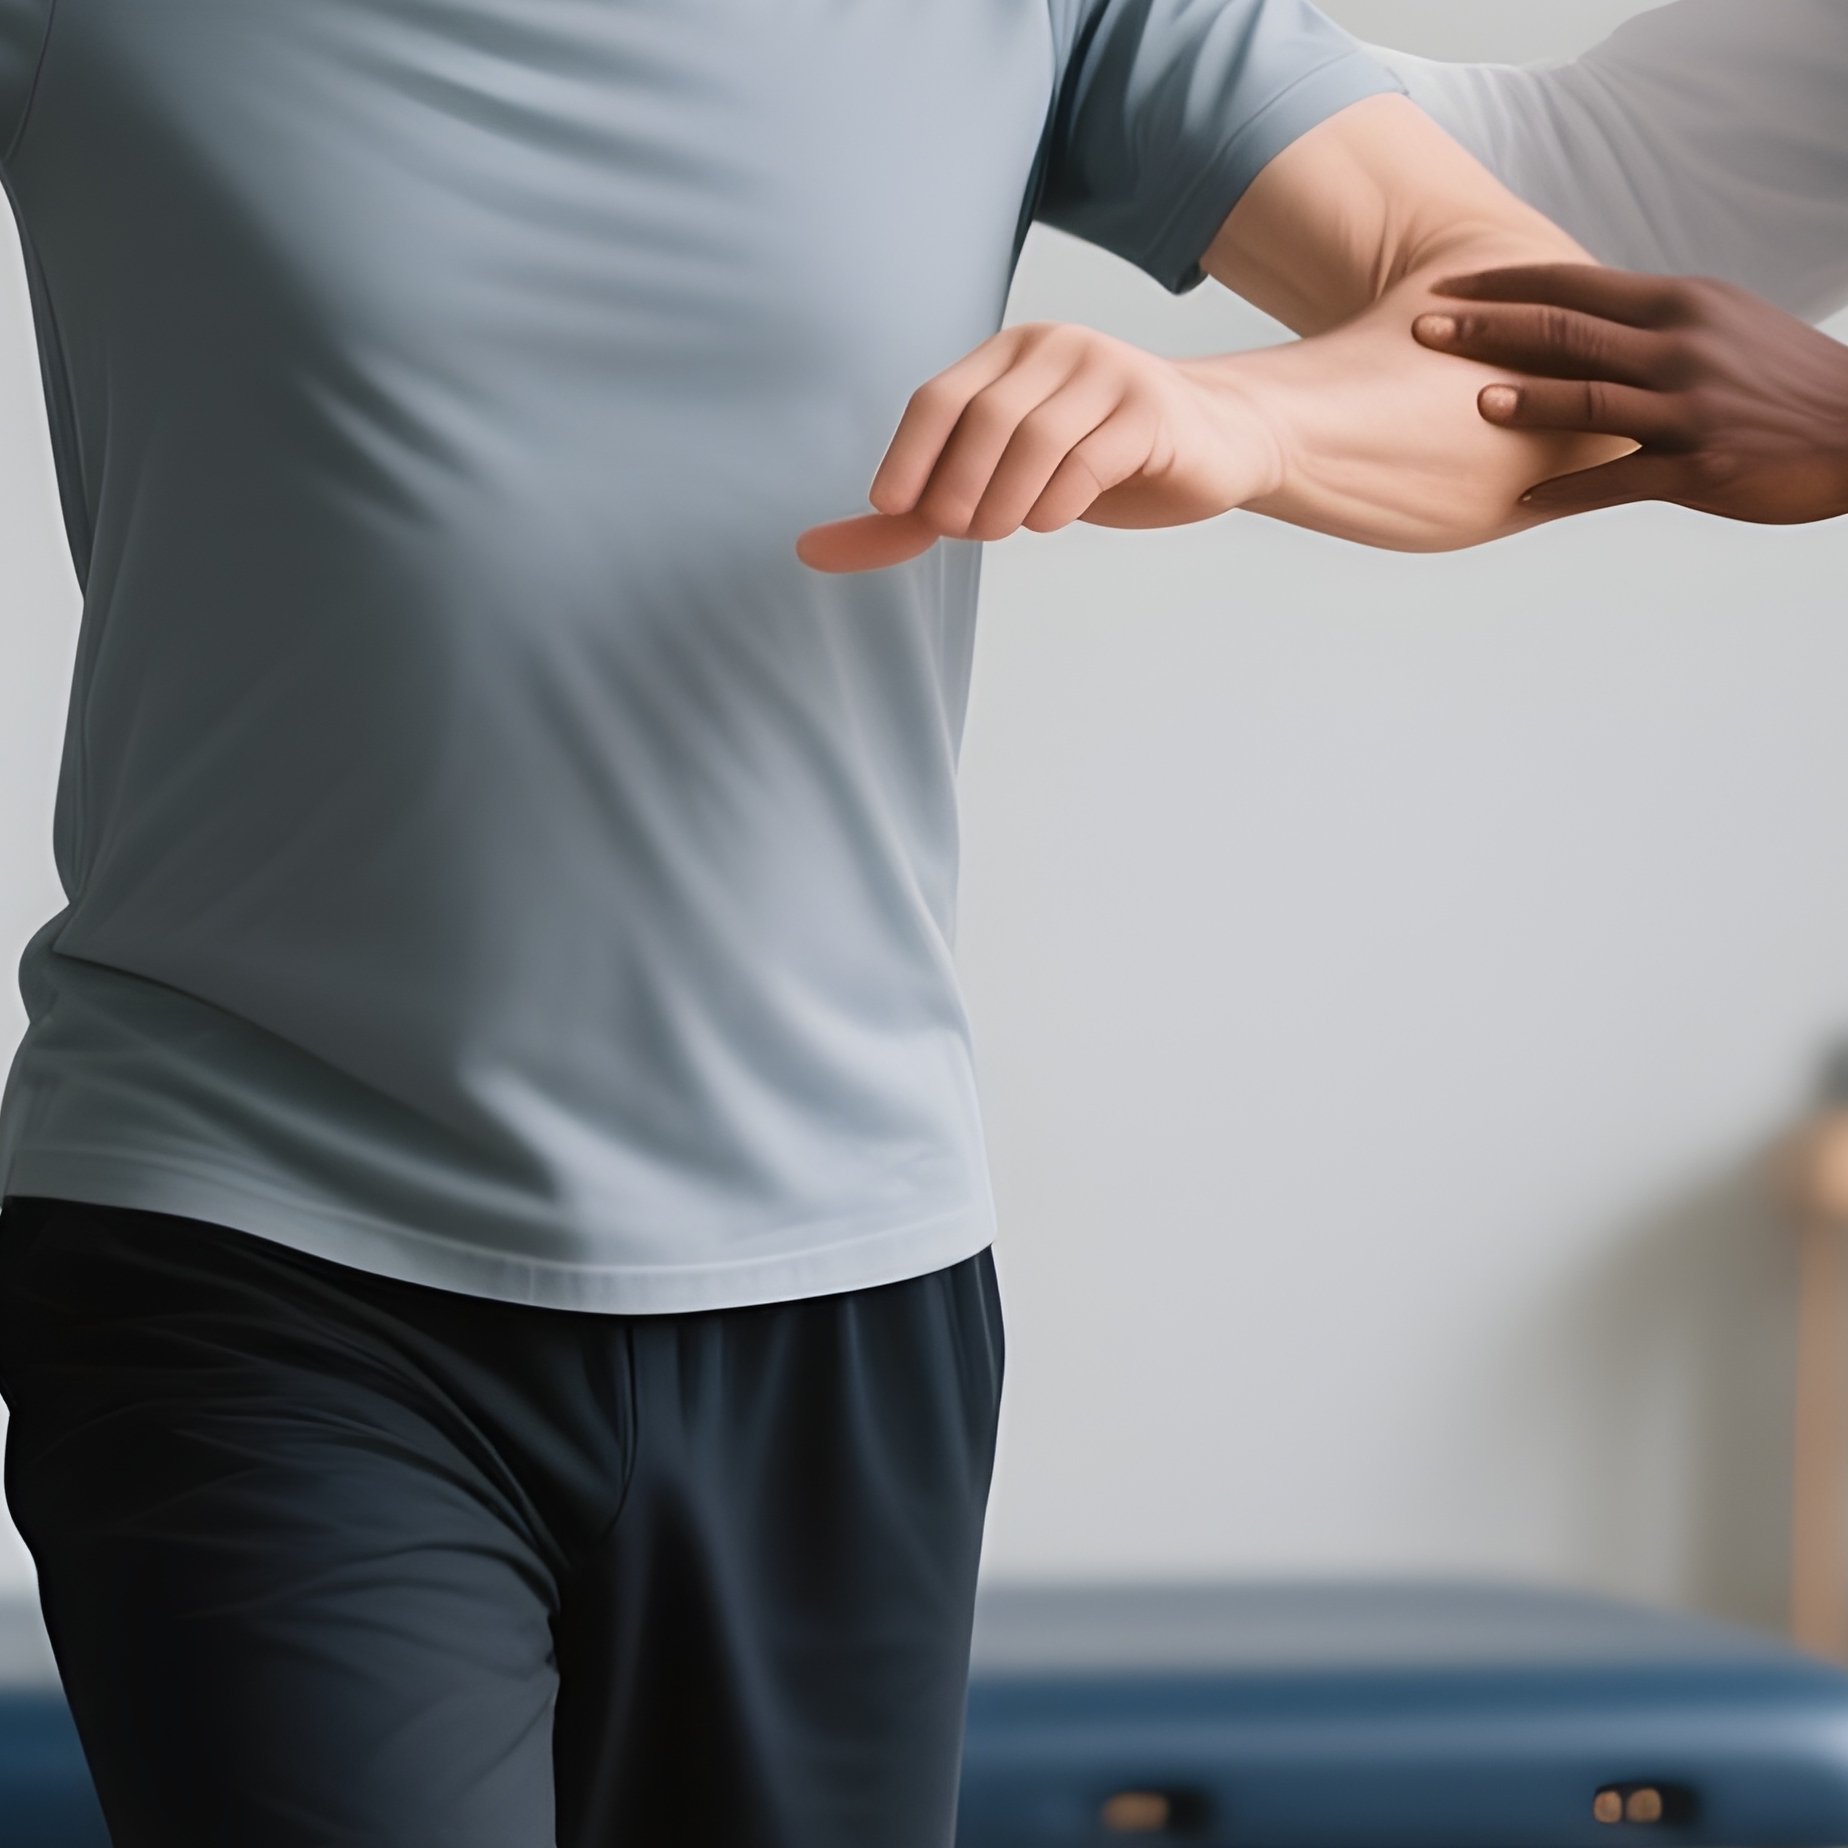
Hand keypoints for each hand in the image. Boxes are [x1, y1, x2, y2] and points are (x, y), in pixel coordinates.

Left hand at [794, 321, 1285, 573]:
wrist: (1213, 445)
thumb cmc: (1094, 463)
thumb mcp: (994, 485)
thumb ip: (912, 516)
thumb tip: (811, 551)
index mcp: (1008, 355)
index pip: (936, 400)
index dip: (907, 459)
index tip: (898, 509)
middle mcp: (1054, 349)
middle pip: (981, 422)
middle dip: (958, 491)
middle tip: (967, 530)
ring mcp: (1108, 373)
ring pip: (1031, 443)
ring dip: (1006, 503)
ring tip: (1011, 525)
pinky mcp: (1151, 411)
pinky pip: (1085, 463)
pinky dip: (1056, 503)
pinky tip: (1055, 516)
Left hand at [1411, 265, 1847, 523]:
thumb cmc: (1776, 380)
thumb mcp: (1717, 327)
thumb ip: (1647, 322)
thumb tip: (1574, 317)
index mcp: (1679, 305)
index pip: (1572, 285)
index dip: (1503, 286)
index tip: (1445, 288)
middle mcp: (1680, 347)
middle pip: (1566, 332)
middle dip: (1487, 329)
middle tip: (1422, 330)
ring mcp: (1689, 408)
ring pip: (1589, 400)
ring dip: (1524, 402)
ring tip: (1469, 404)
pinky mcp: (1700, 469)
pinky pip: (1618, 480)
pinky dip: (1564, 490)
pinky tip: (1517, 500)